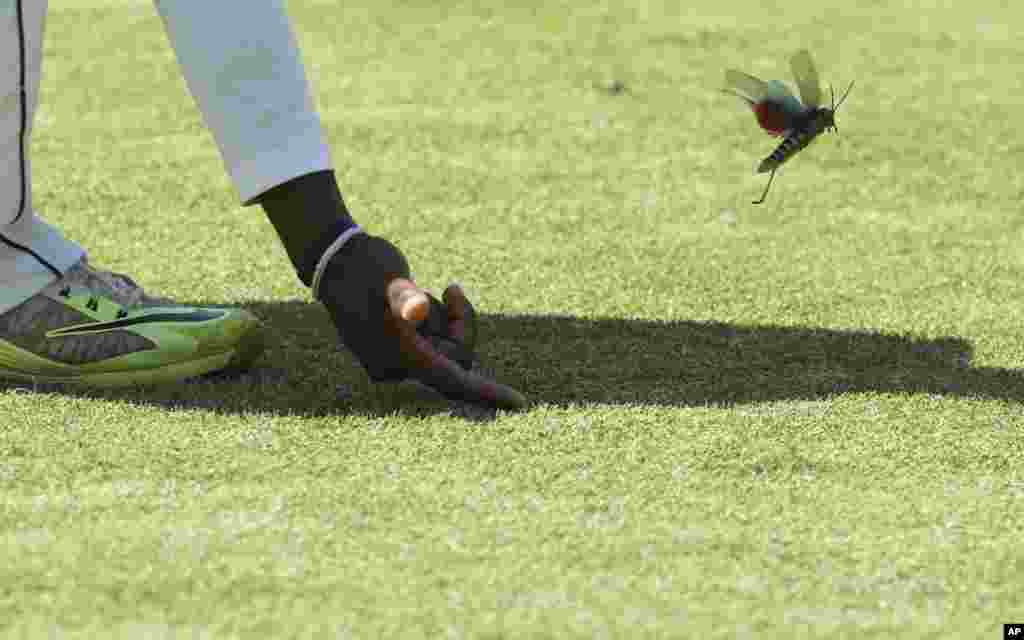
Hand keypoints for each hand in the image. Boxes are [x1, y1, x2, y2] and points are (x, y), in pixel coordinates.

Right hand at [316, 233, 526, 409]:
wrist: (336, 261)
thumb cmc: (363, 268)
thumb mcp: (387, 277)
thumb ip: (404, 296)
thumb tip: (416, 310)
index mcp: (398, 355)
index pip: (451, 379)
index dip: (486, 392)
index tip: (520, 403)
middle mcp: (398, 366)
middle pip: (456, 357)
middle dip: (461, 324)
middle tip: (453, 289)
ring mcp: (399, 360)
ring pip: (448, 349)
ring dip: (447, 319)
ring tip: (423, 291)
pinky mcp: (401, 349)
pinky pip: (438, 343)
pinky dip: (440, 321)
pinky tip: (421, 298)